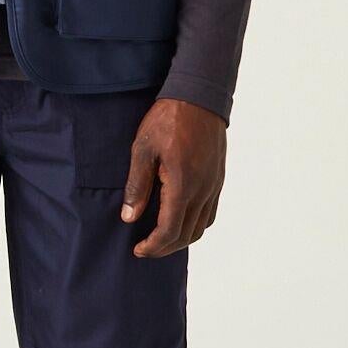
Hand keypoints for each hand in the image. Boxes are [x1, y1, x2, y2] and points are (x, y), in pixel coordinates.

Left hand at [121, 98, 227, 257]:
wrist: (199, 97)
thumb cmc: (168, 120)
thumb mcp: (143, 149)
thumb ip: (137, 186)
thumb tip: (130, 217)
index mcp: (182, 185)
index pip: (169, 231)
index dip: (153, 246)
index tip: (138, 249)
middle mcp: (203, 190)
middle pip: (187, 235)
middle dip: (165, 248)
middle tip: (146, 248)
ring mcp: (213, 185)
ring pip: (201, 227)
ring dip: (181, 238)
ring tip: (161, 238)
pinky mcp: (218, 179)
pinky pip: (209, 213)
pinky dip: (195, 224)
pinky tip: (180, 219)